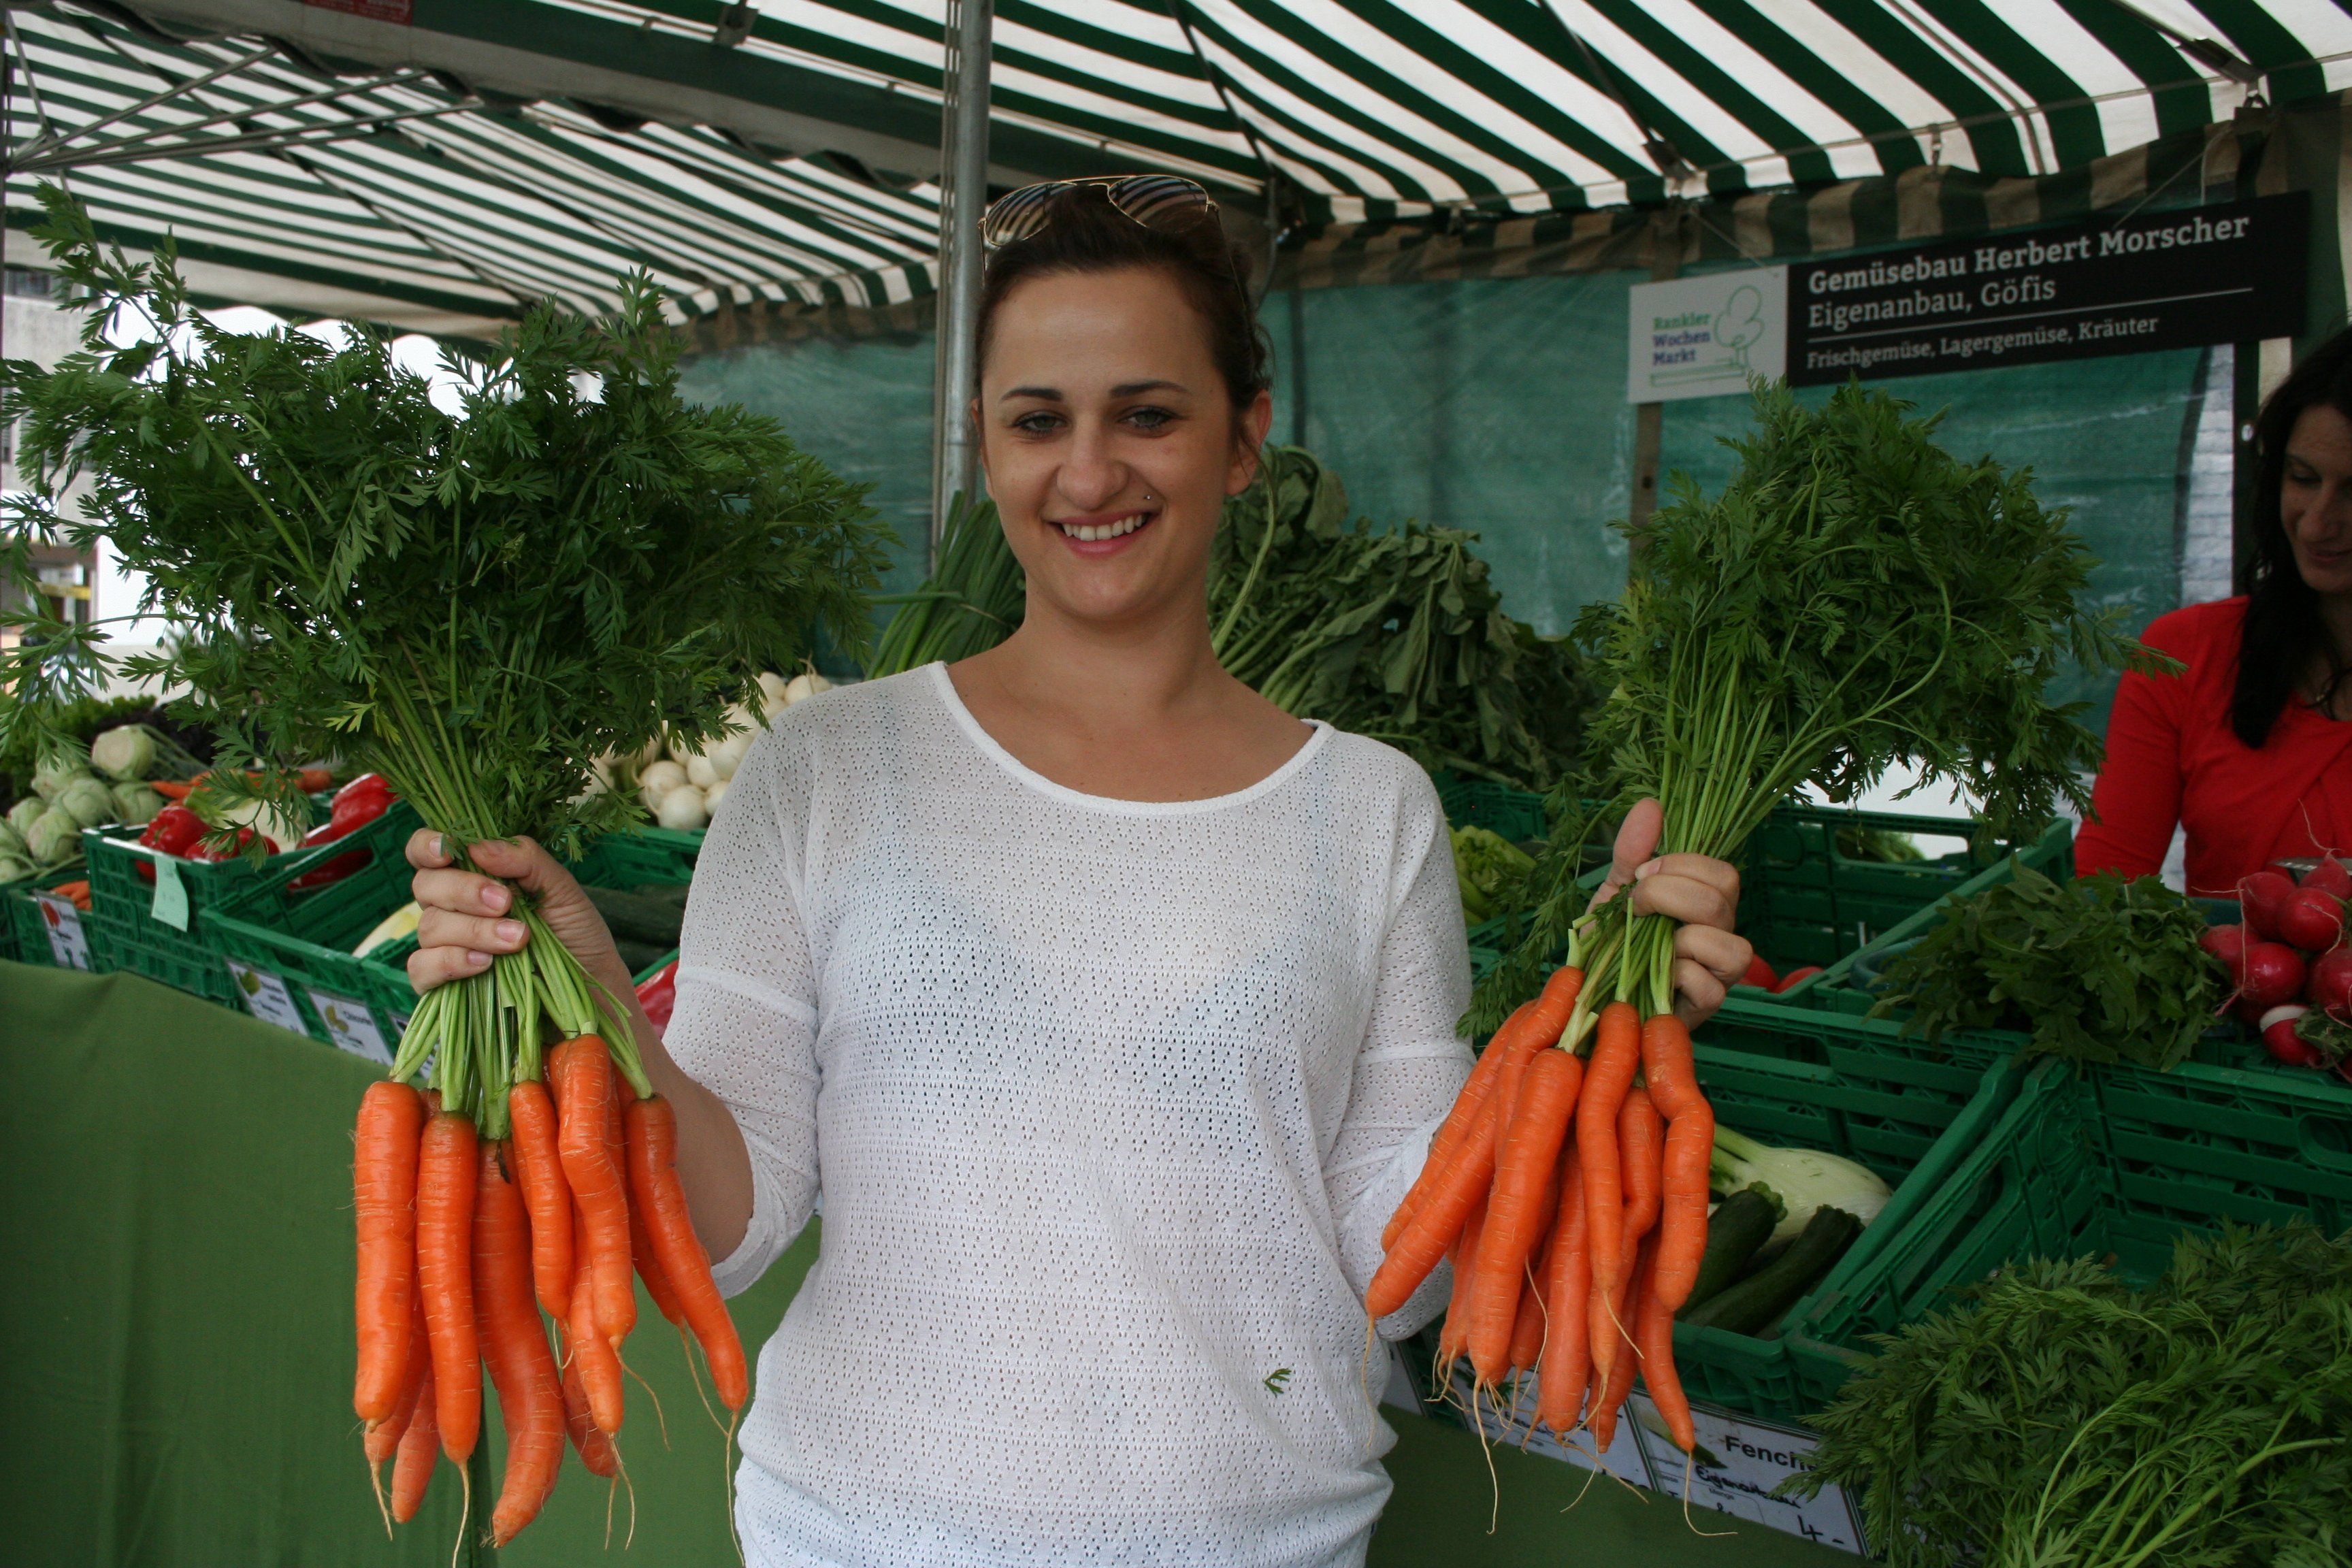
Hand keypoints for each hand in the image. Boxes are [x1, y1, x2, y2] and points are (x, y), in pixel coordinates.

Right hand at [403, 830, 624, 996]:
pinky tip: (484, 964)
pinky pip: (421, 968)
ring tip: (517, 940)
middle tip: (506, 903)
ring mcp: (443, 946)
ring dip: (474, 930)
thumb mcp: (560, 888)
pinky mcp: (442, 984)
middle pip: (426, 887)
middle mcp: (450, 908)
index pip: (427, 852)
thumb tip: (478, 847)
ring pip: (430, 927)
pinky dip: (450, 962)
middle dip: (464, 891)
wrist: (589, 985)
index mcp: (471, 876)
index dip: (427, 846)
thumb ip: (525, 860)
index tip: (447, 851)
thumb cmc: (573, 932)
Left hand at [1586, 798, 1752, 1028]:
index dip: (1680, 866)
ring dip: (1682, 939)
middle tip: (1636, 906)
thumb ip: (1631, 851)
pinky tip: (1656, 976)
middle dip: (1671, 893)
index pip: (1722, 873)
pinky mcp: (1705, 1008)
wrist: (1589, 994)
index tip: (1640, 874)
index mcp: (1705, 904)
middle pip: (1725, 900)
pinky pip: (1710, 987)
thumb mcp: (1615, 892)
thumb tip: (1651, 805)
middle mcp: (1720, 935)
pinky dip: (1677, 976)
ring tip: (1652, 945)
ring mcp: (1718, 975)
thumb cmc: (1611, 944)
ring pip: (1734, 947)